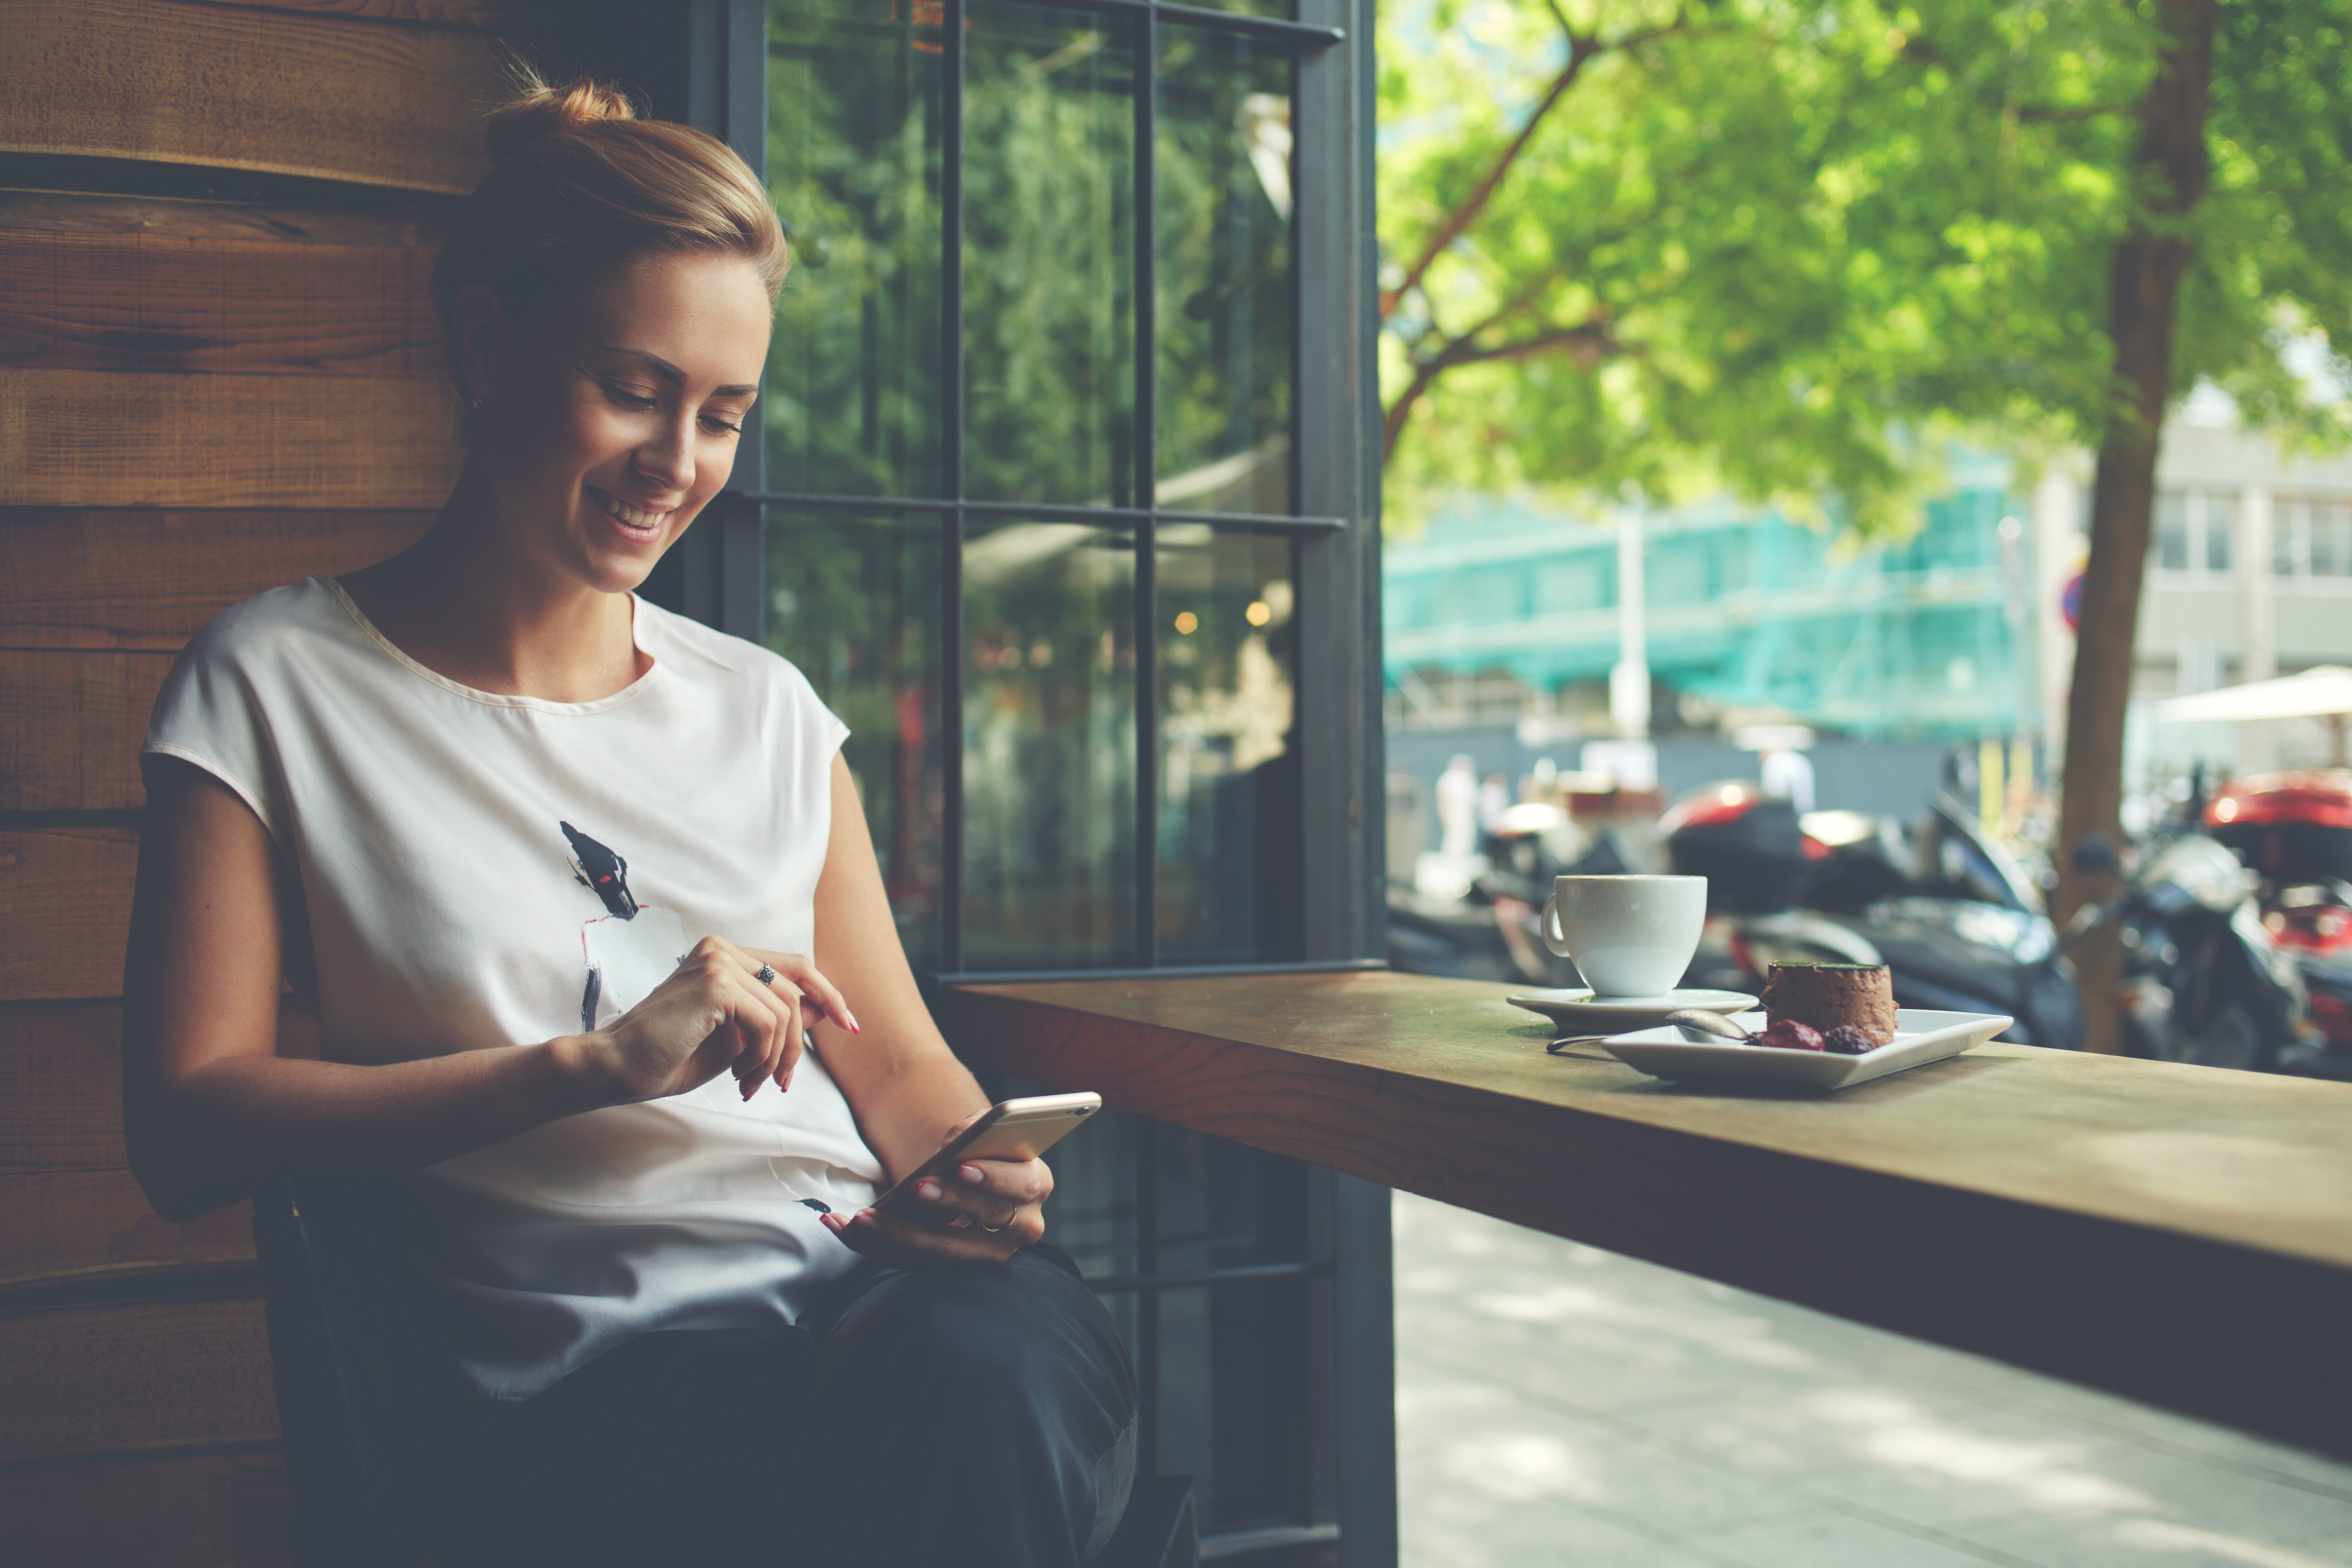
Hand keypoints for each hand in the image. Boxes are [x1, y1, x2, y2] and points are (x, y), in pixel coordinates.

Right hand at [581, 936, 854, 1104]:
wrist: (615, 1068)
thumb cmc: (666, 1057)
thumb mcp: (735, 1039)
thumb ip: (775, 1019)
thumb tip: (823, 1009)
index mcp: (723, 955)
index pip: (794, 967)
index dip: (827, 995)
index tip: (849, 1025)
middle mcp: (721, 949)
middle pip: (796, 987)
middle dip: (799, 1042)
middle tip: (781, 1083)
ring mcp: (717, 962)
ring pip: (784, 1011)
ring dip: (775, 1059)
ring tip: (750, 1084)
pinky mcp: (715, 985)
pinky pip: (767, 1024)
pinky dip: (762, 1058)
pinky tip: (739, 1078)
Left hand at [820, 1115, 1052, 1265]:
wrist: (974, 1175)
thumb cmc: (982, 1147)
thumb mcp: (983, 1131)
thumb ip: (975, 1130)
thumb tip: (954, 1141)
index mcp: (1034, 1185)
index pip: (1020, 1185)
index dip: (992, 1178)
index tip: (961, 1166)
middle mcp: (1020, 1226)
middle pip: (982, 1220)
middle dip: (946, 1204)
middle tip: (914, 1188)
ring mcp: (987, 1252)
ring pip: (944, 1250)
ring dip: (897, 1235)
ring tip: (859, 1218)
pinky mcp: (951, 1266)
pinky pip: (913, 1260)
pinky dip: (874, 1244)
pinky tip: (840, 1225)